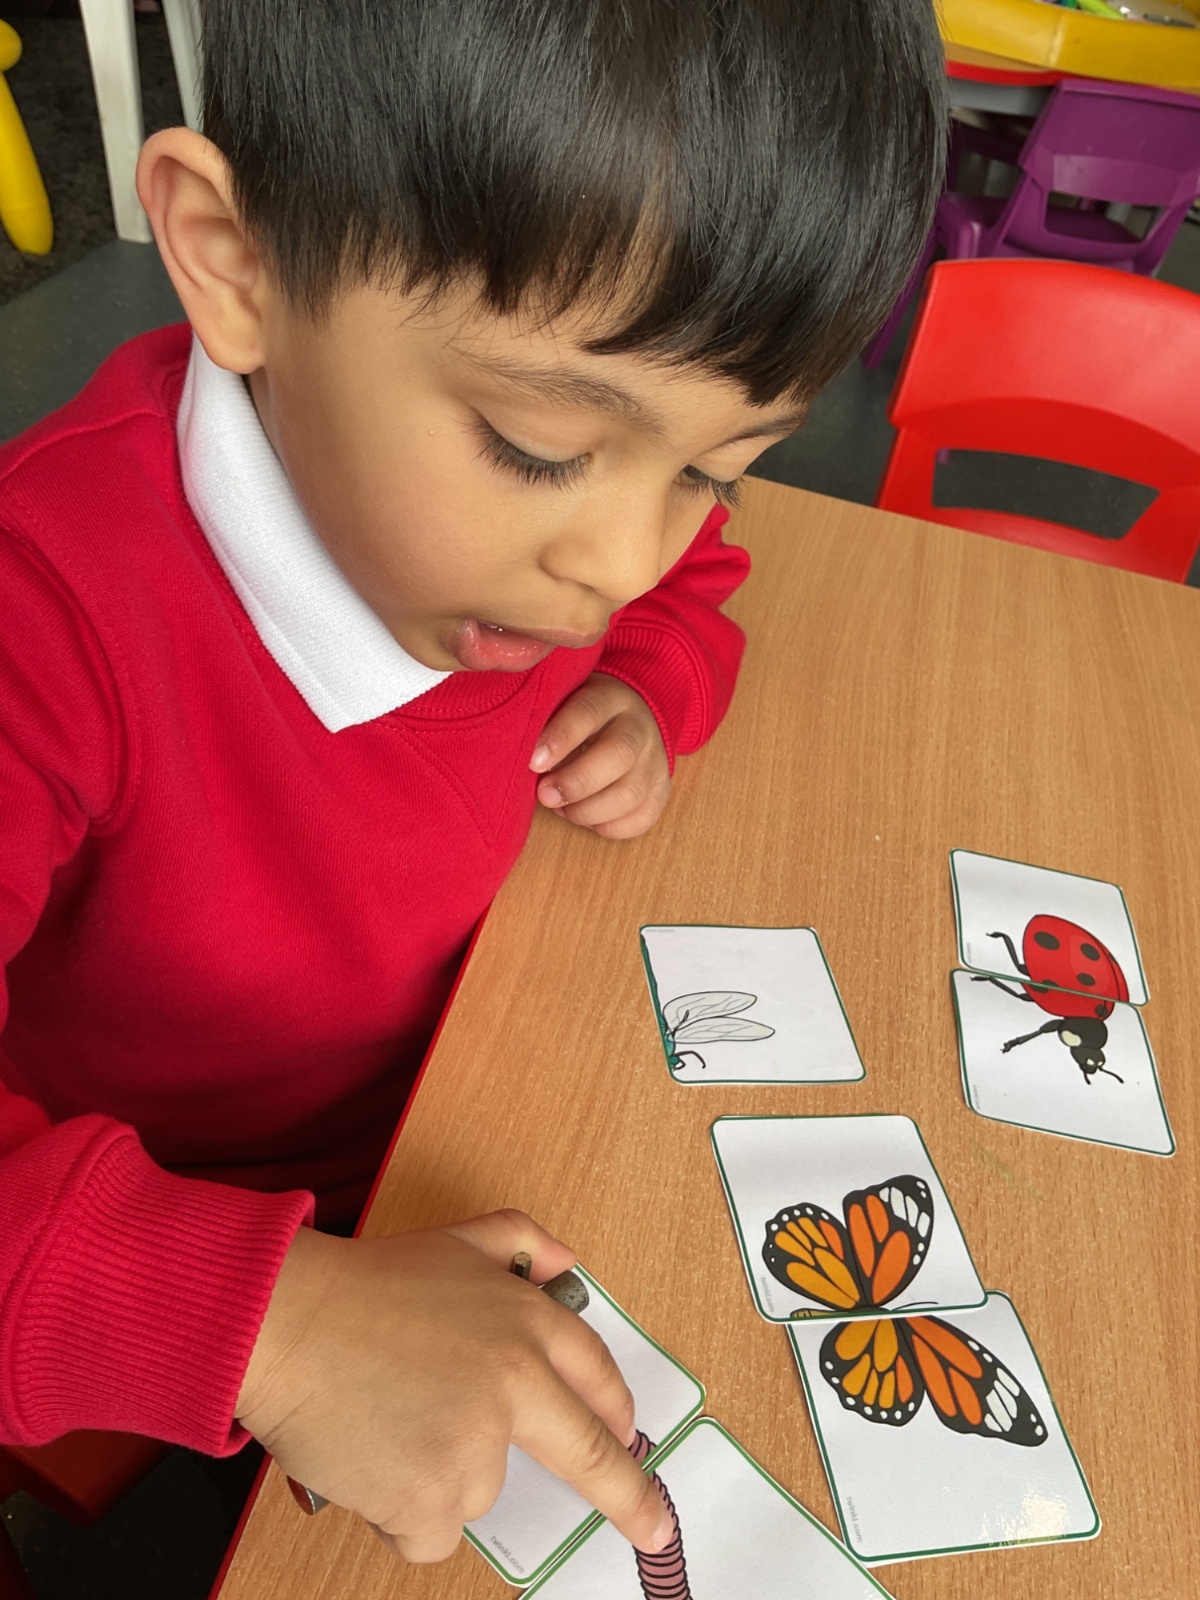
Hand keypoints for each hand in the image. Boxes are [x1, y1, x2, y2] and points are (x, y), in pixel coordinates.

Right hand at [236, 1209, 672, 1562]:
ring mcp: (477, 1444)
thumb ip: (520, 1241)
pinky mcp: (433, 1497)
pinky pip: (431, 1529)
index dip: (617, 1408)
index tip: (634, 1437)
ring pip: (481, 1488)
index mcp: (527, 1320)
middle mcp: (516, 1381)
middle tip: (651, 1527)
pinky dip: (405, 1511)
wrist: (287, 1324)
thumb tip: (567, 1262)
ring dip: (444, 1472)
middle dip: (629, 1498)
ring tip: (391, 1421)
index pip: (596, 1373)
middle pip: (589, 1455)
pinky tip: (374, 1461)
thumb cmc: (360, 1284)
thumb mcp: (454, 1238)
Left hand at [530, 674, 669, 838]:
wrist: (634, 716)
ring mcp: (655, 760)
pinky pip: (641, 818)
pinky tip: (586, 818)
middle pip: (618, 755)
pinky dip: (609, 826)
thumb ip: (543, 721)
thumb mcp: (564, 701)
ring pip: (631, 793)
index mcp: (610, 698)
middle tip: (545, 796)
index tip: (533, 762)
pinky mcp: (662, 790)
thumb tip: (513, 756)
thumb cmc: (581, 715)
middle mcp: (639, 727)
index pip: (588, 712)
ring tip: (561, 809)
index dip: (561, 738)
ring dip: (588, 811)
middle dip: (577, 782)